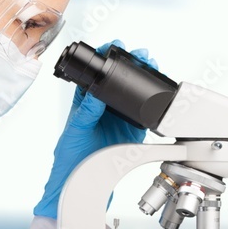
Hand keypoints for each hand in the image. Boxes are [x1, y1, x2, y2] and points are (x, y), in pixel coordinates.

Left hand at [33, 40, 157, 218]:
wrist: (81, 182)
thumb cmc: (70, 156)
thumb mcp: (76, 129)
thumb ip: (86, 112)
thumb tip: (95, 95)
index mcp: (86, 100)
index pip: (96, 72)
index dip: (105, 57)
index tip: (113, 47)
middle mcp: (103, 105)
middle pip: (119, 78)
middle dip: (130, 62)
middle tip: (139, 54)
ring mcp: (119, 116)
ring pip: (133, 91)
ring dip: (142, 75)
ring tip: (150, 63)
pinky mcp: (132, 129)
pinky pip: (145, 112)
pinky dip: (152, 100)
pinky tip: (157, 89)